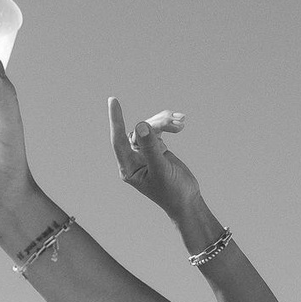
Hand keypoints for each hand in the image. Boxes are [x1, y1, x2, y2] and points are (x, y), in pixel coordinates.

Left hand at [107, 100, 204, 227]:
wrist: (187, 200)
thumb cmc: (172, 191)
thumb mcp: (161, 169)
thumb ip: (151, 148)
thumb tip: (141, 125)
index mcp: (128, 168)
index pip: (117, 140)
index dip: (116, 120)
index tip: (113, 101)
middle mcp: (132, 159)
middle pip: (138, 131)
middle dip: (157, 123)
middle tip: (176, 121)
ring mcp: (143, 153)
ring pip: (148, 128)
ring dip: (164, 122)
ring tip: (181, 122)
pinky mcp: (155, 148)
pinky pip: (157, 130)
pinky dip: (168, 125)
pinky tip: (180, 126)